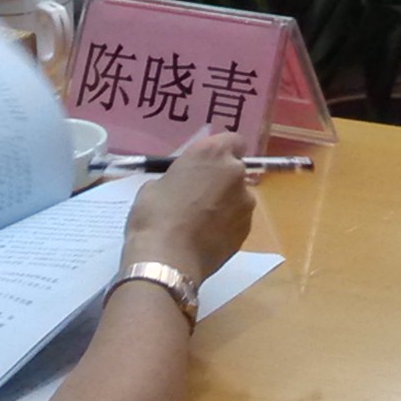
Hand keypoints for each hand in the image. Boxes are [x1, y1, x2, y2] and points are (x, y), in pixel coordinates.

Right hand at [120, 131, 255, 283]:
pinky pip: (237, 220)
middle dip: (221, 179)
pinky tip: (206, 237)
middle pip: (235, 170)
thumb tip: (184, 184)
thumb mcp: (156, 185)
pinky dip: (226, 225)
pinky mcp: (246, 230)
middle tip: (199, 194)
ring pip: (238, 196)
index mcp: (212, 153)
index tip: (208, 163)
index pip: (233, 141)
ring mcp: (245, 203)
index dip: (222, 151)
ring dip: (225, 203)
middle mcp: (235, 173)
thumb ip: (179, 177)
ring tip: (200, 222)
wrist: (167, 259)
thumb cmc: (154, 215)